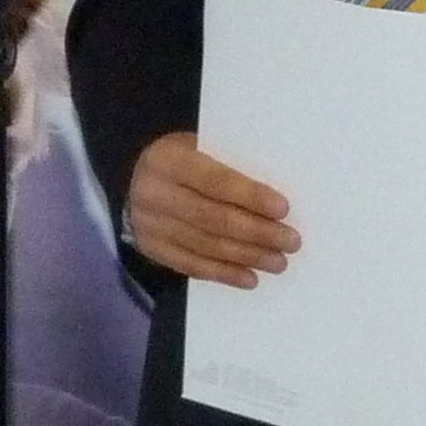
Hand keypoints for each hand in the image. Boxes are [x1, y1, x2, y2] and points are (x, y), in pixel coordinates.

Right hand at [125, 132, 295, 286]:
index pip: (216, 182)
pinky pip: (191, 266)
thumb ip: (229, 166)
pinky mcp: (152, 249)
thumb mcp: (200, 147)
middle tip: (291, 241)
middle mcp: (154, 194)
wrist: (135, 178)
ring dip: (247, 257)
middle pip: (214, 218)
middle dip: (257, 232)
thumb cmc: (184, 159)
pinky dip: (224, 274)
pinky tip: (250, 278)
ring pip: (206, 245)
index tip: (284, 209)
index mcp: (170, 161)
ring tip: (278, 262)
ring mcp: (149, 226)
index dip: (251, 196)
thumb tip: (275, 199)